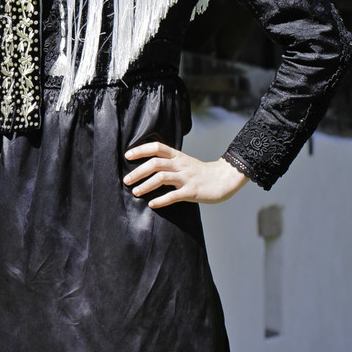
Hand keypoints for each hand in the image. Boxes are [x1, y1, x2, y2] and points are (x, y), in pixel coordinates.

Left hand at [122, 141, 248, 207]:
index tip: (127, 155)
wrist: (225, 179)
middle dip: (138, 171)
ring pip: (162, 177)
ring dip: (146, 185)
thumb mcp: (185, 162)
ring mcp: (186, 178)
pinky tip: (152, 204)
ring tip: (135, 192)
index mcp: (178, 156)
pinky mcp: (192, 191)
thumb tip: (147, 166)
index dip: (141, 150)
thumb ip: (169, 162)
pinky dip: (161, 200)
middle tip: (126, 180)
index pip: (157, 147)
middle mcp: (181, 165)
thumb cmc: (201, 172)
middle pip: (155, 163)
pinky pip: (174, 195)